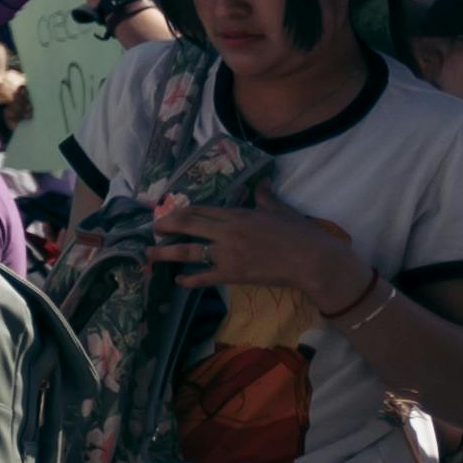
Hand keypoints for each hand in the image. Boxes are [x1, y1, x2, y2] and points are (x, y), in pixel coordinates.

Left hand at [152, 192, 374, 317]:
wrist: (312, 259)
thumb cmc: (299, 233)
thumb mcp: (280, 209)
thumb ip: (265, 197)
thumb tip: (262, 182)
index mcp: (237, 215)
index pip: (200, 210)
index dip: (181, 212)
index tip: (168, 214)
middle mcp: (227, 232)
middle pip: (187, 226)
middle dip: (166, 227)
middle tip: (153, 230)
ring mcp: (227, 254)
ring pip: (188, 251)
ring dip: (165, 253)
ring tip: (150, 255)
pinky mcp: (233, 274)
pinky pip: (204, 277)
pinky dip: (190, 279)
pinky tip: (179, 281)